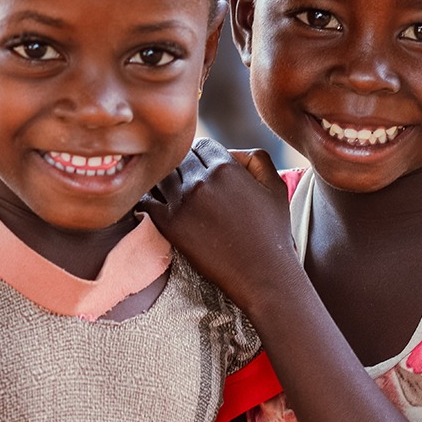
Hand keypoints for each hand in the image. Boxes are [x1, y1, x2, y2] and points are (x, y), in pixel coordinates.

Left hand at [142, 139, 298, 302]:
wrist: (263, 276)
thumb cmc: (272, 234)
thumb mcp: (276, 188)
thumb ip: (257, 159)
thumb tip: (231, 152)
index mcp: (227, 167)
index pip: (202, 145)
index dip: (203, 156)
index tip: (204, 170)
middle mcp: (202, 180)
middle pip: (180, 159)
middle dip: (185, 168)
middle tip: (189, 184)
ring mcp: (182, 202)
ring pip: (162, 176)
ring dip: (166, 182)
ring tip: (174, 194)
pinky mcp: (169, 224)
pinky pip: (146, 200)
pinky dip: (147, 198)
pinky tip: (155, 205)